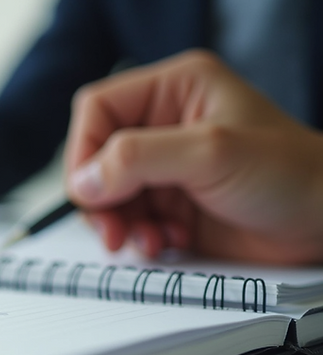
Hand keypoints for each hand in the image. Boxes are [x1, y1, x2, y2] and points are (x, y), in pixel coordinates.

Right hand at [65, 50, 322, 264]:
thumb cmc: (292, 174)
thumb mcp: (211, 154)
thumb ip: (139, 159)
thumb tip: (84, 180)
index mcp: (173, 89)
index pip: (98, 109)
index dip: (85, 150)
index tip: (92, 191)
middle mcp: (164, 125)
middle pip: (96, 156)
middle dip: (101, 198)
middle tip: (113, 230)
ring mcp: (166, 167)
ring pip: (108, 194)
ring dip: (121, 224)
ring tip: (149, 241)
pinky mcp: (171, 204)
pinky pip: (129, 220)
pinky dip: (139, 238)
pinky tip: (168, 244)